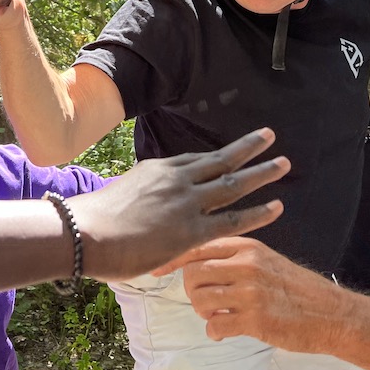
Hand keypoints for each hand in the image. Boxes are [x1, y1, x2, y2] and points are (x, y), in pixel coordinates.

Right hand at [68, 127, 288, 280]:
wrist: (86, 233)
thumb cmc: (93, 219)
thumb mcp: (119, 196)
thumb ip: (136, 199)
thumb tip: (136, 209)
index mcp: (158, 169)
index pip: (194, 161)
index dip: (217, 157)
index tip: (232, 152)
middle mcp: (177, 179)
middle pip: (220, 160)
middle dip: (247, 148)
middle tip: (269, 137)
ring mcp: (187, 203)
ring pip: (233, 183)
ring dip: (261, 173)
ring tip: (283, 164)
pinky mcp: (192, 230)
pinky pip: (232, 220)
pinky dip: (257, 213)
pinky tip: (276, 207)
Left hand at [164, 236, 345, 353]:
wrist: (332, 314)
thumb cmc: (294, 287)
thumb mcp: (265, 258)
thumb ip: (232, 255)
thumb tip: (193, 261)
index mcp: (247, 246)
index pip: (197, 246)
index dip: (171, 259)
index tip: (156, 269)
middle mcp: (246, 265)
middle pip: (192, 273)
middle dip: (191, 290)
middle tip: (205, 300)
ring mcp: (250, 293)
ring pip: (199, 299)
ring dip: (202, 311)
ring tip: (217, 314)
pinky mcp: (255, 320)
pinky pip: (215, 325)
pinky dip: (215, 331)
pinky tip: (225, 330)